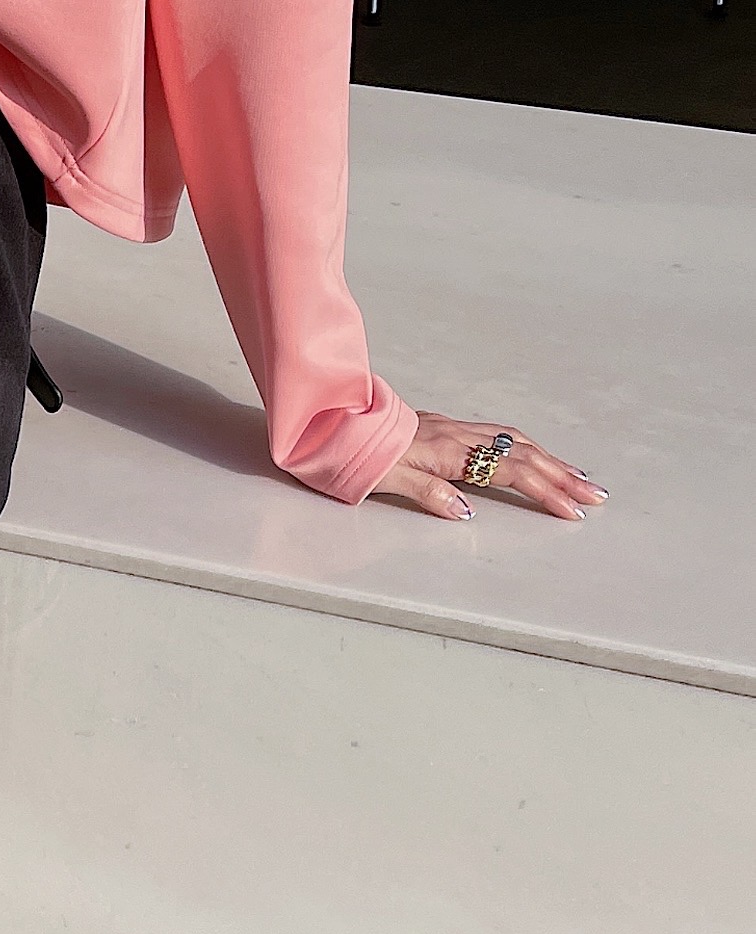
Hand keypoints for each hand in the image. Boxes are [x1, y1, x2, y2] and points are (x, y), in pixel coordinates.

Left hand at [375, 410, 607, 521]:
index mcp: (449, 452)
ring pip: (516, 443)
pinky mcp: (449, 428)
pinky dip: (526, 447)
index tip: (572, 510)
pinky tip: (536, 454)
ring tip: (579, 478)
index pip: (509, 474)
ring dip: (551, 460)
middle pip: (523, 456)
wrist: (336, 421)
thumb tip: (467, 512)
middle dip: (563, 477)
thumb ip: (428, 494)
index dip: (544, 492)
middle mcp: (460, 437)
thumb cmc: (356, 454)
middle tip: (596, 496)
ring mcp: (457, 430)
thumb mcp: (387, 480)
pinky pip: (500, 435)